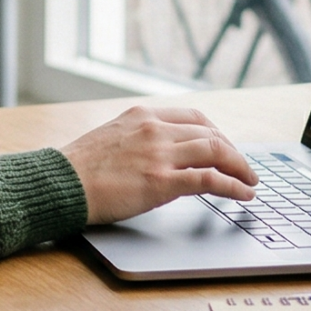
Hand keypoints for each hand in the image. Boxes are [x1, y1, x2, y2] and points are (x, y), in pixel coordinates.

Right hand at [57, 105, 257, 224]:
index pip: (194, 117)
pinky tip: (244, 194)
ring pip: (216, 151)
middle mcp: (154, 129)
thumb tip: (163, 154)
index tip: (226, 147)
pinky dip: (233, 186)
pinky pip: (209, 180)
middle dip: (233, 151)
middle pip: (210, 133)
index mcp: (142, 115)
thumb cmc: (79, 168)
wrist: (59, 184)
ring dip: (240, 167)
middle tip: (244, 168)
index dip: (217, 133)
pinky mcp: (161, 181)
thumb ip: (140, 139)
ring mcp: (159, 154)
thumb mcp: (112, 138)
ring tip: (250, 182)